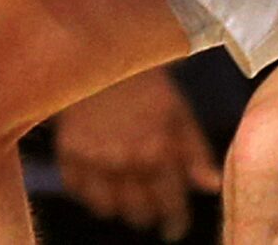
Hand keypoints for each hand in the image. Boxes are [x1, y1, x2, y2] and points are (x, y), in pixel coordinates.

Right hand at [55, 68, 221, 240]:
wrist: (101, 51)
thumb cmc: (145, 80)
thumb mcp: (178, 110)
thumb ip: (195, 152)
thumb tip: (211, 186)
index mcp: (158, 151)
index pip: (171, 206)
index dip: (176, 222)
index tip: (175, 226)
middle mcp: (126, 161)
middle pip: (139, 214)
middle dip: (149, 213)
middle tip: (152, 205)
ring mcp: (94, 159)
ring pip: (107, 209)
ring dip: (119, 206)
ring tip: (126, 193)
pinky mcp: (67, 152)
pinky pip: (77, 191)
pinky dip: (89, 191)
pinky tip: (100, 180)